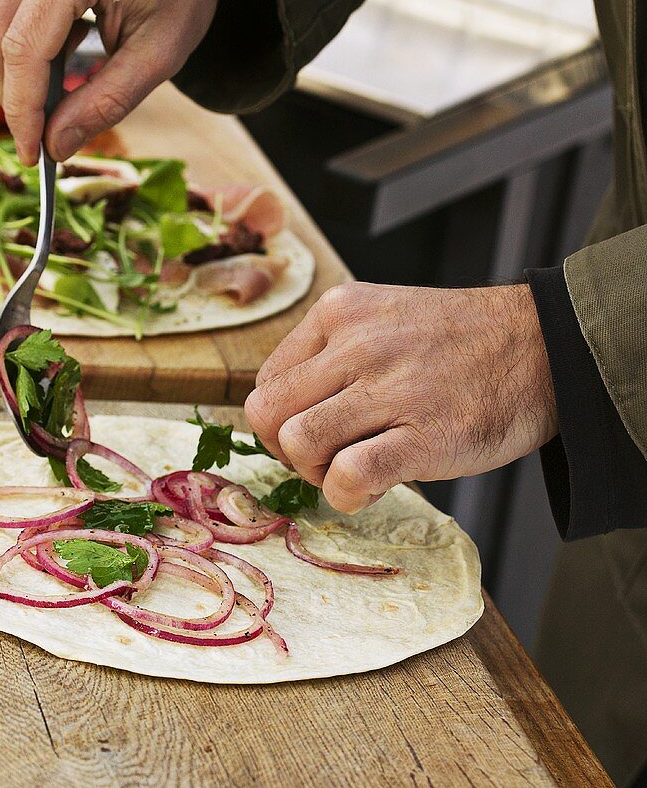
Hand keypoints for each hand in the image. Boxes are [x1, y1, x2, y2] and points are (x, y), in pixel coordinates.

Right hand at [0, 0, 256, 164]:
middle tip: (49, 131)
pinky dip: (19, 48)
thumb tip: (56, 146)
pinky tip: (64, 52)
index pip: (22, 51)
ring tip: (64, 89)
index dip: (23, 111)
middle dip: (13, 97)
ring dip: (14, 74)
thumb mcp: (159, 55)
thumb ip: (105, 103)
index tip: (33, 155)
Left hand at [245, 282, 556, 513]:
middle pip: (270, 413)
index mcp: (339, 312)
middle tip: (324, 459)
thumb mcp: (382, 319)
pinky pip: (348, 475)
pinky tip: (371, 489)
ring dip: (315, 474)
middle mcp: (356, 343)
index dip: (280, 420)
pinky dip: (346, 494)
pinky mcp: (424, 436)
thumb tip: (287, 420)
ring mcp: (390, 388)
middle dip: (287, 450)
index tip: (311, 432)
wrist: (541, 347)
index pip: (266, 380)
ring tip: (350, 472)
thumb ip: (332, 355)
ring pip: (299, 443)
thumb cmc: (457, 343)